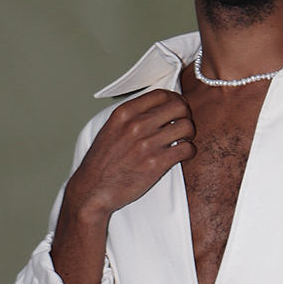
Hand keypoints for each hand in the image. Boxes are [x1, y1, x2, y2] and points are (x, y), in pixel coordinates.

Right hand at [51, 90, 194, 283]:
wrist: (93, 190)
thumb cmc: (102, 162)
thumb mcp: (110, 130)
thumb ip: (130, 117)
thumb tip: (153, 108)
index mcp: (124, 113)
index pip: (162, 94)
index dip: (175, 100)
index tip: (176, 110)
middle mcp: (136, 125)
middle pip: (179, 107)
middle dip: (186, 115)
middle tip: (182, 126)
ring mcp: (146, 144)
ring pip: (186, 127)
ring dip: (189, 134)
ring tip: (183, 141)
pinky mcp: (156, 164)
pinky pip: (186, 149)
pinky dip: (189, 151)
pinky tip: (182, 155)